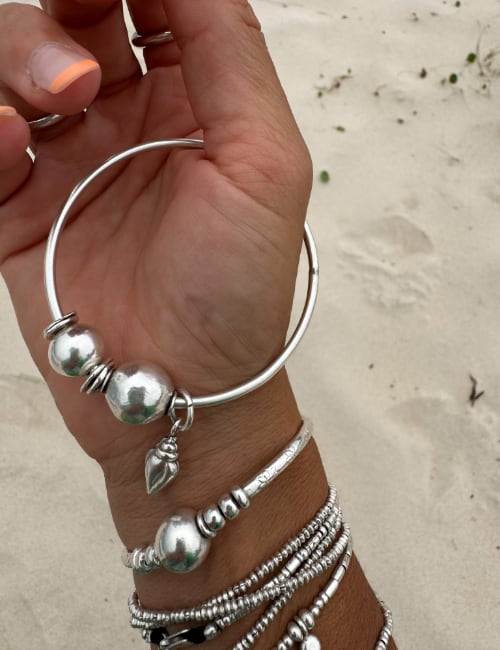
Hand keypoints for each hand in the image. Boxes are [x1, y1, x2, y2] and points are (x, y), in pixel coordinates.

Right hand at [0, 0, 311, 466]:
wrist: (179, 390)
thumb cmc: (236, 291)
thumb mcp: (264, 161)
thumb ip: (229, 51)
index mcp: (192, 100)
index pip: (153, 0)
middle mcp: (126, 120)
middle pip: (71, 14)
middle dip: (62, 15)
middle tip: (80, 65)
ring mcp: (67, 161)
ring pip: (13, 64)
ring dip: (18, 58)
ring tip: (57, 105)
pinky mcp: (17, 206)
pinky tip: (13, 148)